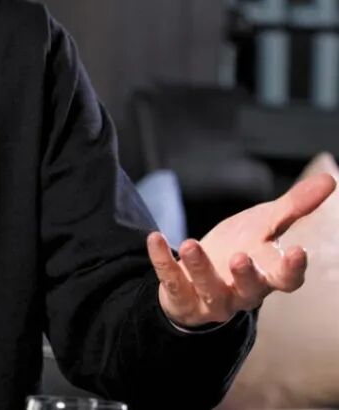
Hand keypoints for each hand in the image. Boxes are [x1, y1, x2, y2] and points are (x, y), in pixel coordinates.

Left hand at [147, 171, 335, 327]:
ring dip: (200, 267)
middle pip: (250, 290)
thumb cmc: (241, 247)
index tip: (299, 251)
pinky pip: (171, 281)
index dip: (293, 268)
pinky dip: (163, 260)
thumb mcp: (264, 224)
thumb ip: (295, 206)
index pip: (287, 279)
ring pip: (209, 289)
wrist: (200, 276)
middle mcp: (242, 292)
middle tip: (239, 257)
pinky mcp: (181, 296)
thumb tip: (331, 179)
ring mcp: (211, 298)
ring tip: (190, 243)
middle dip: (246, 275)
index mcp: (267, 275)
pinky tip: (156, 238)